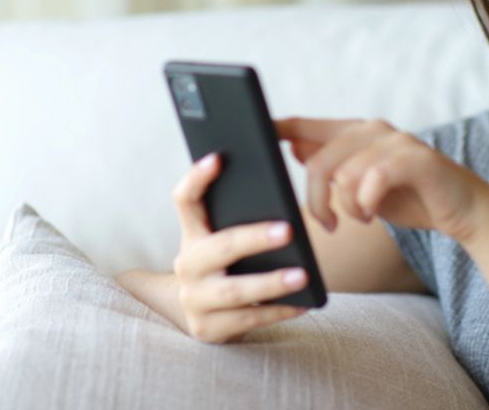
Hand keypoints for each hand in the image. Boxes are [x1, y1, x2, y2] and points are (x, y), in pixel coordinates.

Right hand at [169, 153, 309, 342]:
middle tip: (287, 230)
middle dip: (254, 238)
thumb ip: (243, 221)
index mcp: (192, 234)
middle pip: (219, 247)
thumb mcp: (226, 243)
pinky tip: (303, 304)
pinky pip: (247, 319)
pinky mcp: (206, 329)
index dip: (197, 179)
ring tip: (303, 275)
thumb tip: (285, 205)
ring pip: (233, 291)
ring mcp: (193, 299)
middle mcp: (186, 265)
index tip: (218, 158)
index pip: (185, 200)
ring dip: (271, 283)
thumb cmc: (229, 268)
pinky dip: (278, 311)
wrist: (206, 317)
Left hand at [276, 117, 488, 242]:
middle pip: (318, 160)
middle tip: (328, 224)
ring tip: (360, 218)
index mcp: (355, 132)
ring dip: (346, 207)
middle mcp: (372, 129)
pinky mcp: (414, 159)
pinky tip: (373, 215)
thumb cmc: (410, 198)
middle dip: (314, 200)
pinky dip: (365, 204)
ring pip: (343, 174)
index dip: (276, 128)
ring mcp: (395, 141)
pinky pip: (371, 181)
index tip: (252, 136)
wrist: (465, 210)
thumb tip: (291, 145)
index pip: (304, 124)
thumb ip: (331, 164)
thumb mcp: (362, 184)